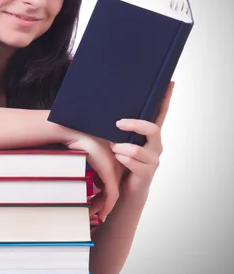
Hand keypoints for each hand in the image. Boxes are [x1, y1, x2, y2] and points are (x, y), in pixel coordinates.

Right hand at [64, 131, 122, 221]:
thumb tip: (92, 181)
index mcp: (110, 161)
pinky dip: (107, 206)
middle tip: (93, 214)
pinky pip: (112, 195)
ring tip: (93, 215)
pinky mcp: (110, 174)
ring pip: (112, 195)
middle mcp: (115, 166)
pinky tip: (102, 214)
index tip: (97, 207)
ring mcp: (113, 170)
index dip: (104, 196)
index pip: (110, 183)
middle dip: (102, 204)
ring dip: (103, 206)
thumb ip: (92, 169)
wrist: (77, 135)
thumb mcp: (86, 158)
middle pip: (111, 191)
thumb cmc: (79, 143)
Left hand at [109, 81, 174, 200]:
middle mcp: (155, 145)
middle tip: (118, 123)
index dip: (165, 99)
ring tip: (112, 149)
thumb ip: (119, 129)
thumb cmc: (119, 162)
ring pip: (137, 149)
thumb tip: (104, 110)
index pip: (160, 114)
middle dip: (134, 125)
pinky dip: (121, 159)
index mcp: (150, 135)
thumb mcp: (119, 141)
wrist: (123, 190)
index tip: (170, 83)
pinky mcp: (147, 173)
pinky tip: (116, 159)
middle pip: (152, 129)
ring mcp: (153, 159)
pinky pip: (132, 162)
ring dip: (120, 148)